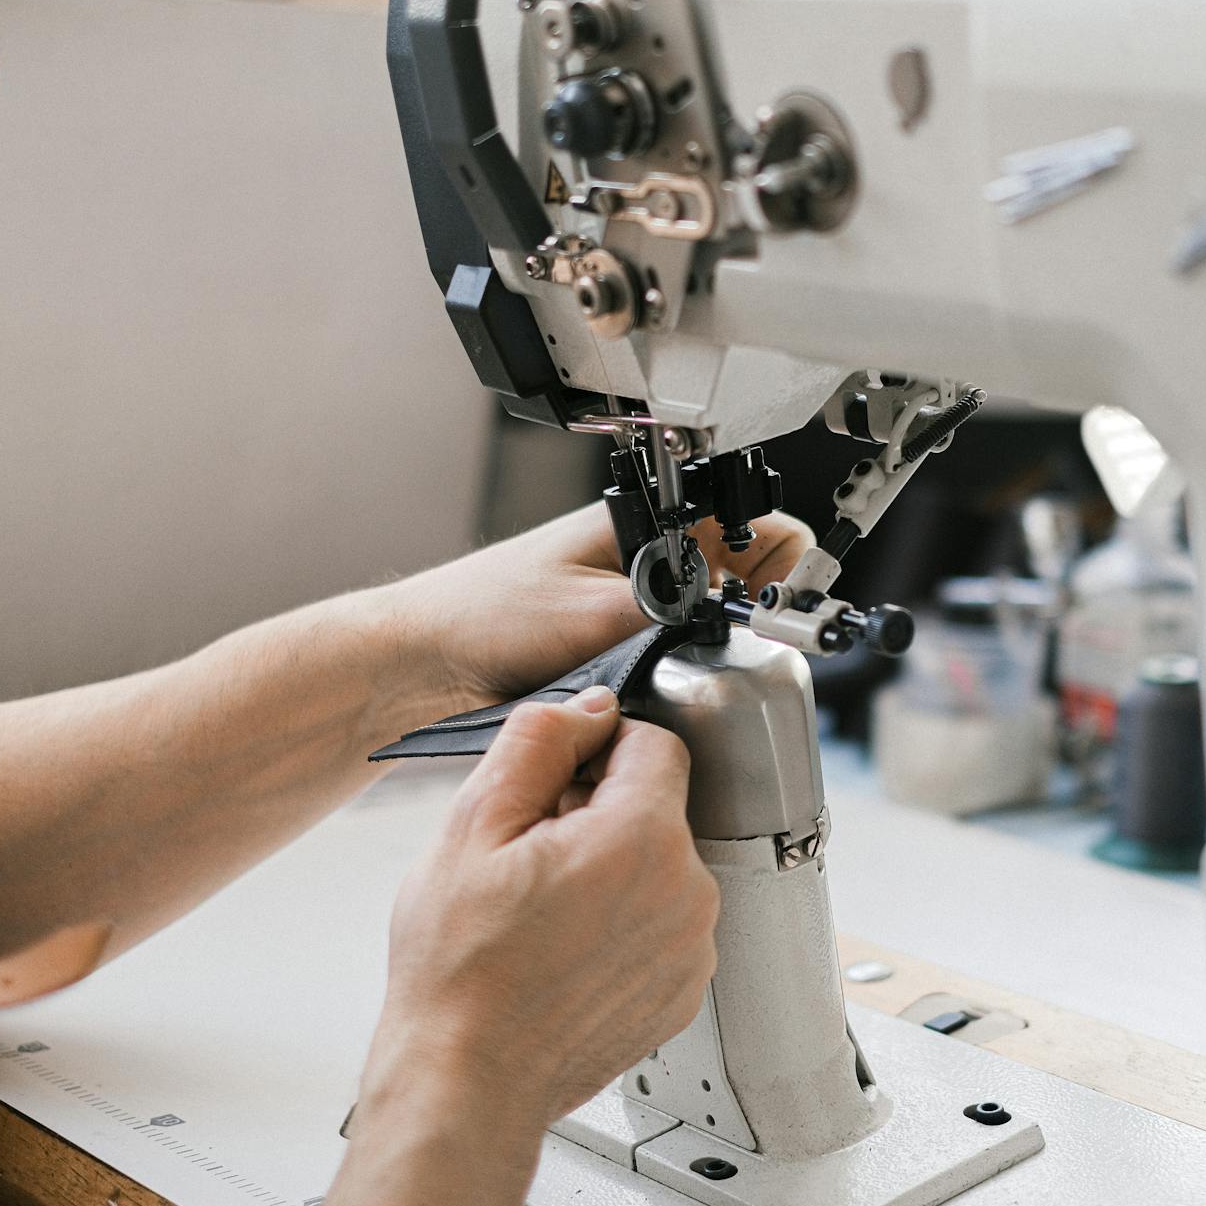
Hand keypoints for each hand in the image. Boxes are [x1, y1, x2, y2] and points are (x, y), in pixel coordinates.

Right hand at [330, 688, 715, 1205]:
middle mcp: (688, 892)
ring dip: (612, 869)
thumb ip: (541, 742)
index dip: (596, 750)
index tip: (554, 784)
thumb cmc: (459, 971)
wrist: (466, 1079)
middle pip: (658, 807)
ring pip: (660, 866)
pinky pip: (663, 924)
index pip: (654, 743)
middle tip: (530, 855)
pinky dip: (623, 924)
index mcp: (645, 839)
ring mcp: (692, 949)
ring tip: (543, 910)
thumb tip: (589, 709)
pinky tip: (565, 949)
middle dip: (599, 812)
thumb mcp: (474, 825)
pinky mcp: (683, 991)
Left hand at [404, 503, 812, 716]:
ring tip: (683, 665)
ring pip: (712, 623)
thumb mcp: (594, 613)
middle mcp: (648, 556)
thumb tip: (734, 618)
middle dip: (746, 614)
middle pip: (743, 578)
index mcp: (649, 522)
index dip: (781, 565)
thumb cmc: (485, 613)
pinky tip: (655, 684)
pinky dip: (676, 672)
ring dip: (707, 648)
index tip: (781, 608)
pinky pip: (675, 654)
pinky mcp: (620, 641)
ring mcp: (635, 599)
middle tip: (733, 645)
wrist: (424, 661)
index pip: (757, 525)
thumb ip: (673, 612)